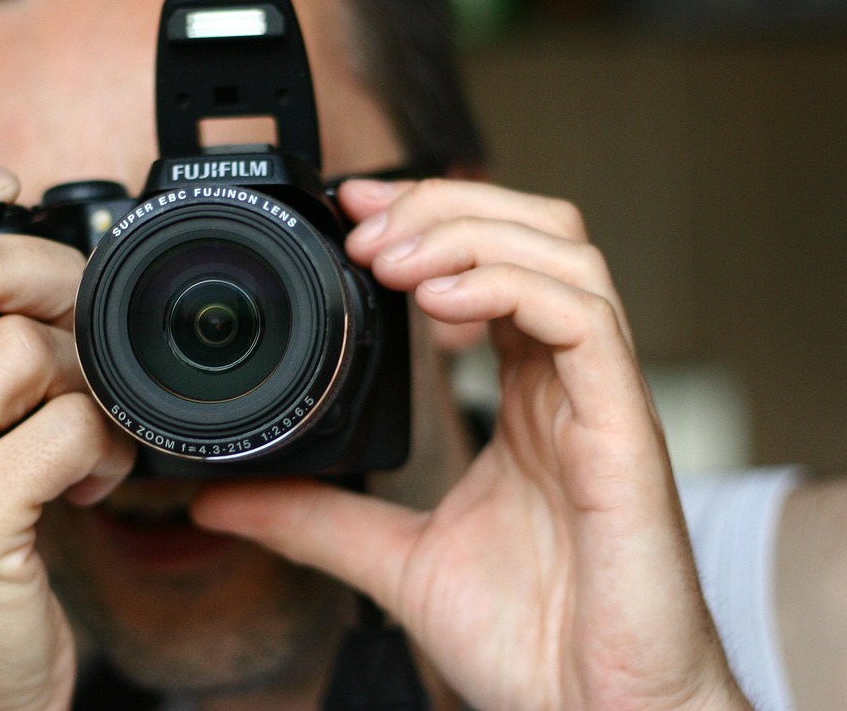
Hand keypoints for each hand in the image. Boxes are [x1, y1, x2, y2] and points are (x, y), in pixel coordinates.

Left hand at [194, 178, 749, 709]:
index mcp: (527, 398)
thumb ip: (316, 518)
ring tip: (390, 260)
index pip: (494, 265)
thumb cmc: (532, 640)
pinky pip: (584, 318)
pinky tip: (439, 304)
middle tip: (365, 223)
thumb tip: (221, 496)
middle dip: (445, 206)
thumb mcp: (395, 559)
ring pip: (563, 254)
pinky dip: (508, 287)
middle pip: (535, 231)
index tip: (352, 212)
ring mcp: (600, 399)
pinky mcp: (625, 429)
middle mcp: (567, 383)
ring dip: (467, 234)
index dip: (430, 222)